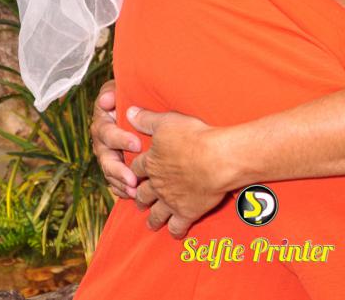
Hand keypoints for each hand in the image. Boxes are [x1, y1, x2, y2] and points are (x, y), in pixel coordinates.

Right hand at [91, 81, 141, 198]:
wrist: (134, 106)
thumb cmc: (128, 94)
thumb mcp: (119, 88)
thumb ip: (112, 92)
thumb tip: (107, 100)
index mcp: (102, 121)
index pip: (107, 132)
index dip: (121, 139)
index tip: (137, 144)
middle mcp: (101, 140)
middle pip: (105, 158)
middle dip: (119, 170)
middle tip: (134, 178)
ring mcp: (107, 155)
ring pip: (109, 172)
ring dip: (121, 183)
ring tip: (134, 191)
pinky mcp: (114, 166)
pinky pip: (114, 181)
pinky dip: (121, 189)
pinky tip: (132, 195)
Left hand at [127, 108, 227, 238]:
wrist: (216, 159)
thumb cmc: (193, 136)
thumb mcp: (167, 121)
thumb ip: (147, 119)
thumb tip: (129, 111)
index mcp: (151, 162)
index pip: (136, 168)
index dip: (133, 171)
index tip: (132, 174)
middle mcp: (157, 184)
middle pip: (143, 192)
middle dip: (140, 196)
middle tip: (139, 198)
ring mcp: (171, 200)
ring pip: (156, 213)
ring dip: (152, 217)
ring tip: (150, 221)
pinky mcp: (187, 212)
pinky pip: (177, 226)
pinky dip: (175, 230)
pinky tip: (175, 233)